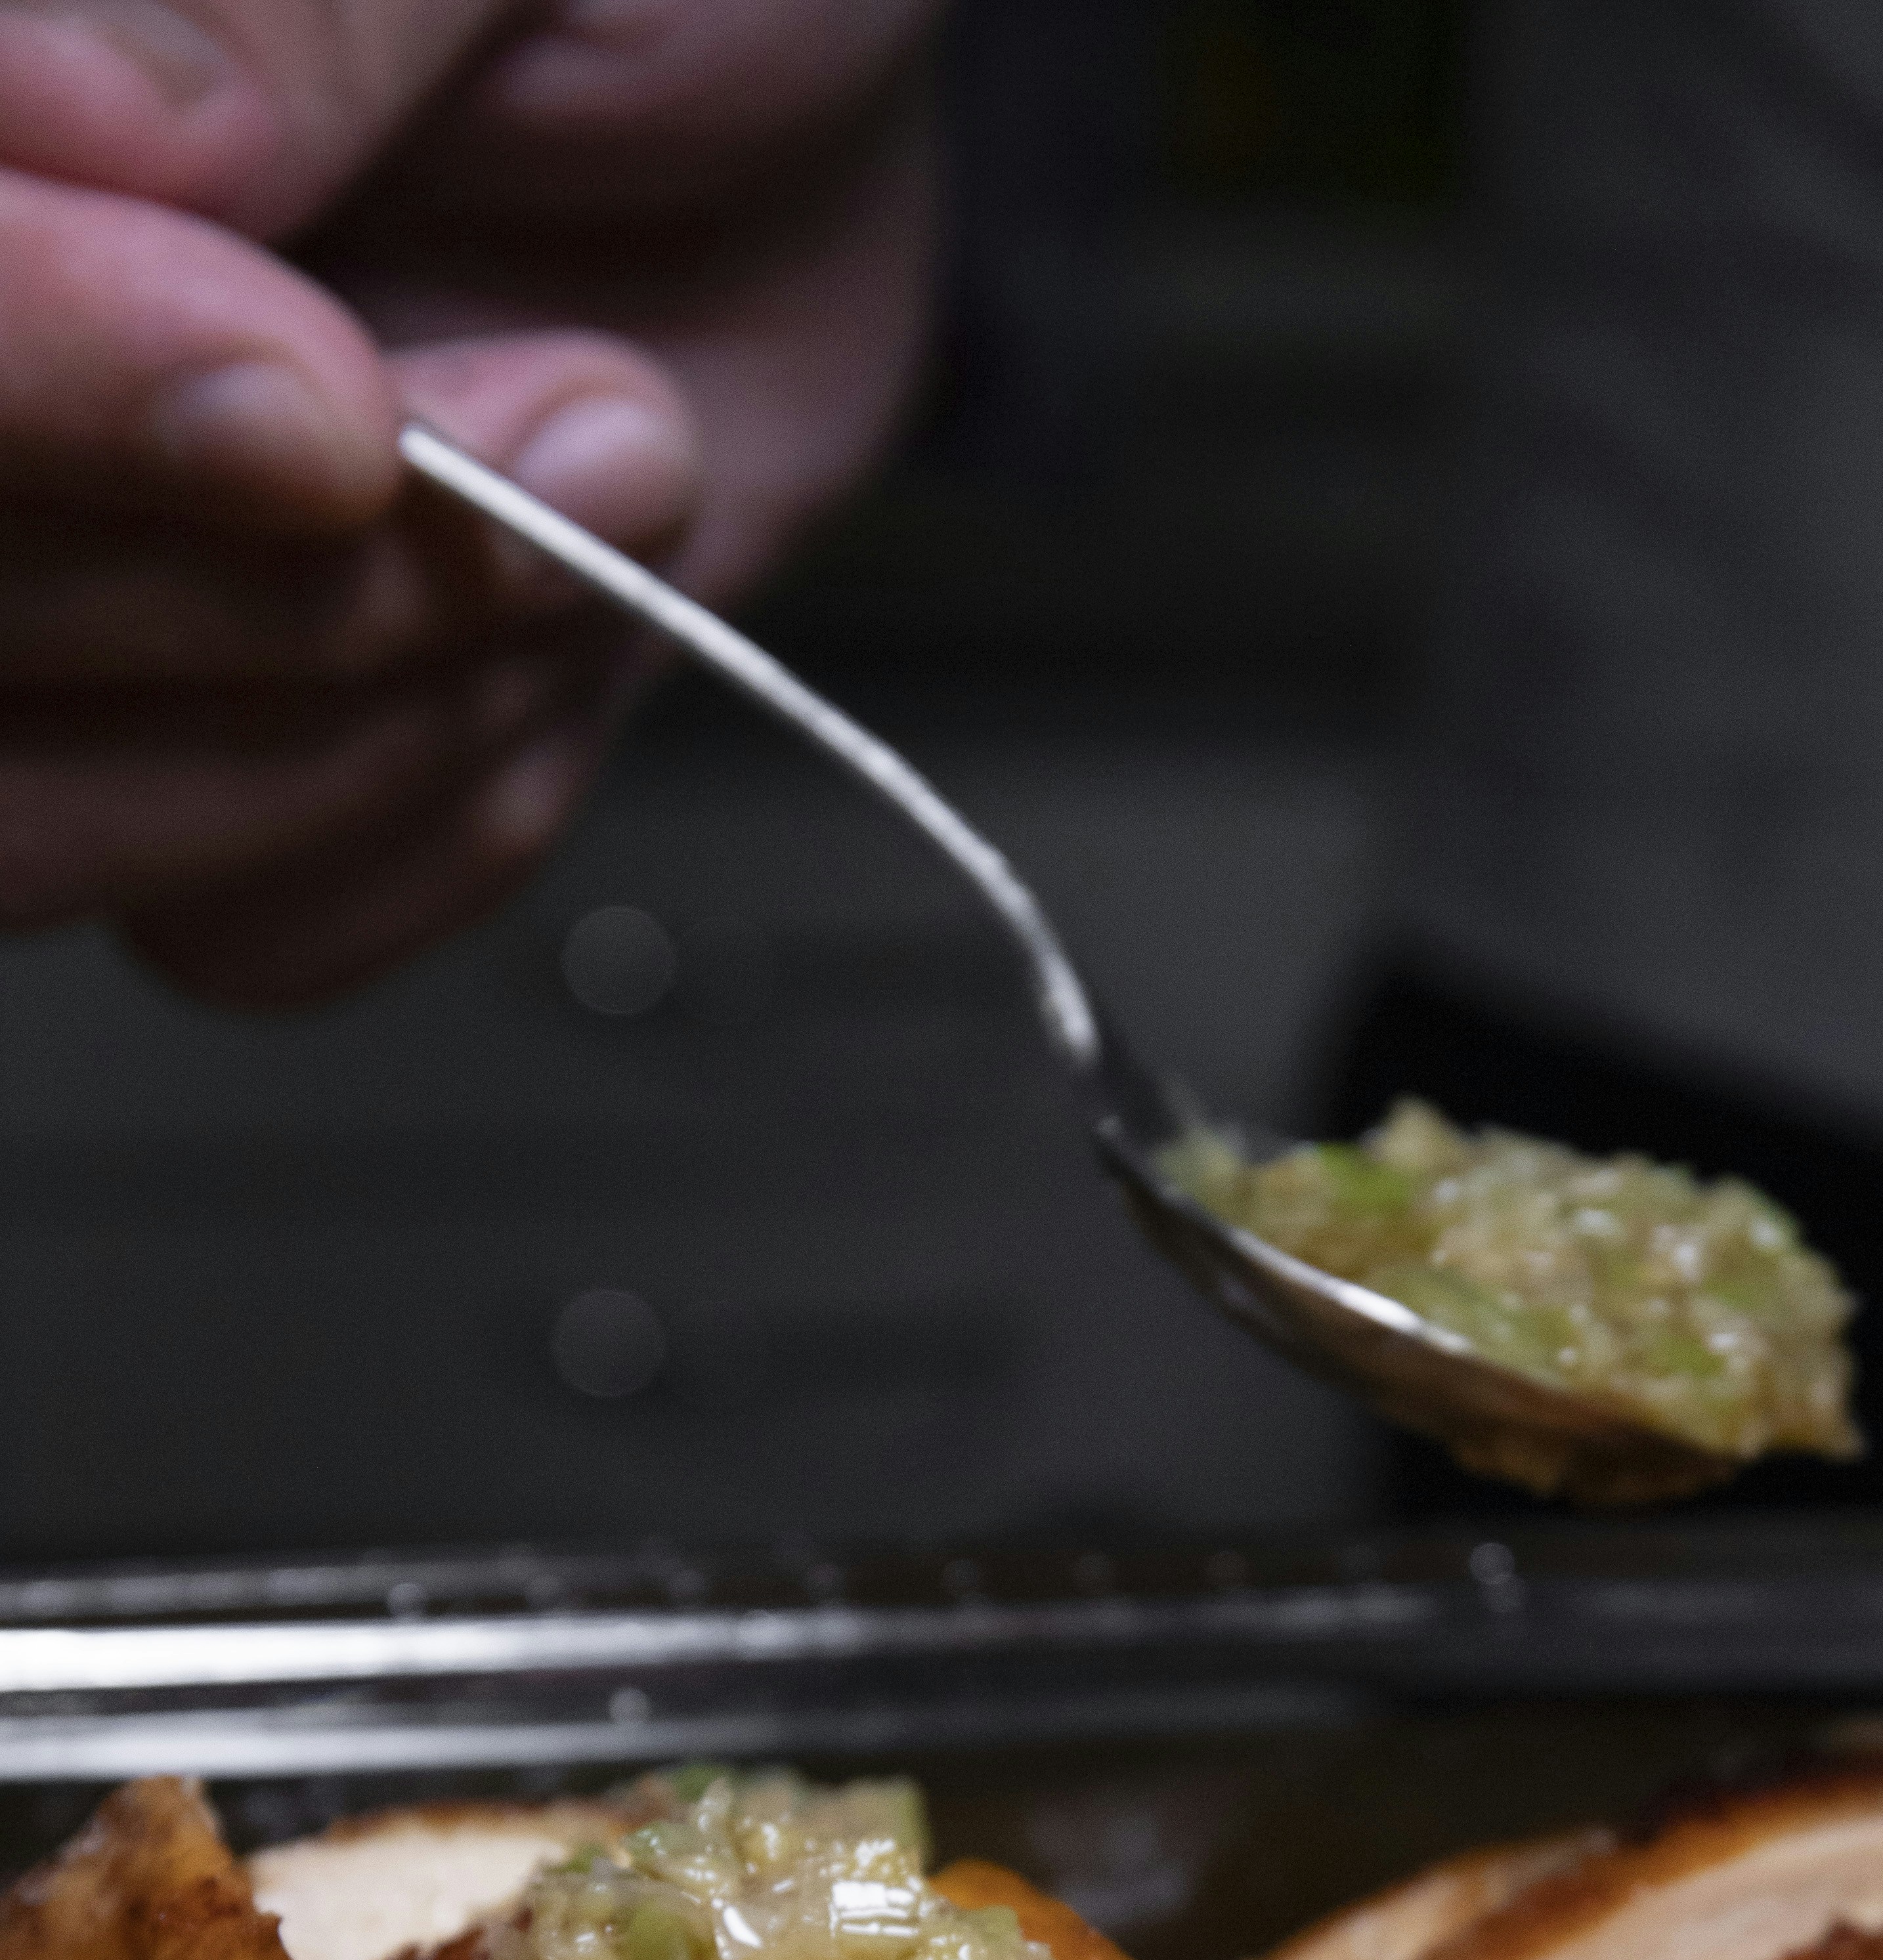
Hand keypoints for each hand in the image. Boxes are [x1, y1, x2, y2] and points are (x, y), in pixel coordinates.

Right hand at [0, 0, 947, 1001]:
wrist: (787, 74)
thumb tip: (68, 114)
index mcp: (6, 143)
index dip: (44, 378)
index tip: (326, 406)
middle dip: (284, 595)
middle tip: (587, 418)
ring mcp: (60, 591)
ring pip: (47, 829)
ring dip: (379, 721)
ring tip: (616, 478)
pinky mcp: (206, 753)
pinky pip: (237, 934)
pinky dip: (440, 820)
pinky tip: (557, 640)